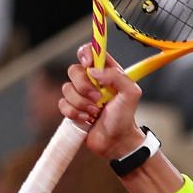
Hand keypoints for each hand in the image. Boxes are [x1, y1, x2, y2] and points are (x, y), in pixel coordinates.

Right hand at [61, 44, 144, 159]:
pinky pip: (62, 104)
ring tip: (96, 113)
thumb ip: (116, 76)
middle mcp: (91, 81)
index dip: (86, 54)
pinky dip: (74, 113)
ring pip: (66, 89)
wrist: (117, 141)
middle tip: (98, 99)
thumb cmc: (125, 117)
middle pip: (73, 70)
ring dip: (82, 103)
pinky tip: (87, 119)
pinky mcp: (72, 109)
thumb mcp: (131, 93)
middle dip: (84, 86)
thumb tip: (93, 71)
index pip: (90, 51)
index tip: (88, 65)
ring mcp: (80, 95)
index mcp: (106, 72)